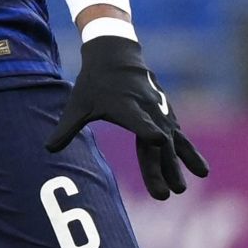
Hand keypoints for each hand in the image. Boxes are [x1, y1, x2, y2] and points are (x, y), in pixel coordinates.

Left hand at [45, 36, 208, 200]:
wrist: (116, 55)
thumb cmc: (94, 82)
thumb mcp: (77, 104)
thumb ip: (66, 128)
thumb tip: (48, 149)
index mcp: (125, 106)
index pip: (138, 120)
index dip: (148, 130)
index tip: (159, 140)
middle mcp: (146, 109)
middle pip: (158, 141)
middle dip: (165, 167)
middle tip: (171, 192)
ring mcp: (159, 111)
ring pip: (174, 140)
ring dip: (183, 162)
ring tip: (194, 181)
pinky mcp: (165, 113)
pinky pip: (180, 135)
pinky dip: (189, 151)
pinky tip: (199, 168)